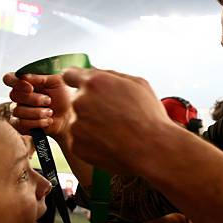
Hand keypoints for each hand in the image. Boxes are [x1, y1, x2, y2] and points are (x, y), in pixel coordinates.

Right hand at [2, 72, 73, 140]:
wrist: (69, 116)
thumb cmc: (63, 96)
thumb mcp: (57, 82)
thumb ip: (41, 77)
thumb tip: (24, 76)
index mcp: (26, 82)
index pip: (9, 79)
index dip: (16, 83)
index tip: (30, 88)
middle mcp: (20, 95)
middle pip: (13, 95)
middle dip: (34, 99)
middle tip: (49, 100)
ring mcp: (19, 109)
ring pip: (17, 110)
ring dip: (38, 112)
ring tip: (50, 112)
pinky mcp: (21, 123)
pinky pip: (21, 123)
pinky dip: (37, 122)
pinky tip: (47, 120)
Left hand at [62, 68, 177, 173]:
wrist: (152, 149)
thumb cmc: (149, 117)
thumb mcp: (138, 84)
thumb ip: (113, 75)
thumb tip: (99, 73)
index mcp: (94, 83)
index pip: (70, 75)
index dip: (77, 81)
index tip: (84, 88)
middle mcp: (80, 101)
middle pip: (77, 100)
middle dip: (90, 105)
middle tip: (112, 115)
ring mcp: (76, 125)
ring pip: (78, 121)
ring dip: (91, 124)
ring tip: (115, 131)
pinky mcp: (76, 145)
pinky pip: (80, 140)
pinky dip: (91, 141)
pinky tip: (110, 142)